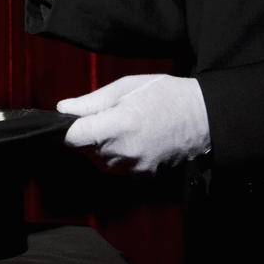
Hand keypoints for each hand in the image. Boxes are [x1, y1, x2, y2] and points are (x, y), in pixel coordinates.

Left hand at [57, 75, 210, 176]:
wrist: (203, 116)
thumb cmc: (166, 95)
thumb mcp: (125, 88)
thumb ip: (91, 102)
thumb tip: (63, 109)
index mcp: (118, 126)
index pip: (73, 137)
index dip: (62, 130)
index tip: (60, 123)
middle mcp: (123, 151)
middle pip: (82, 149)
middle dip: (82, 134)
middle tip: (100, 116)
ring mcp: (133, 167)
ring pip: (96, 160)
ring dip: (96, 146)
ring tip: (118, 125)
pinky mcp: (141, 175)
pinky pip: (114, 167)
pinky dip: (112, 155)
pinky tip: (128, 139)